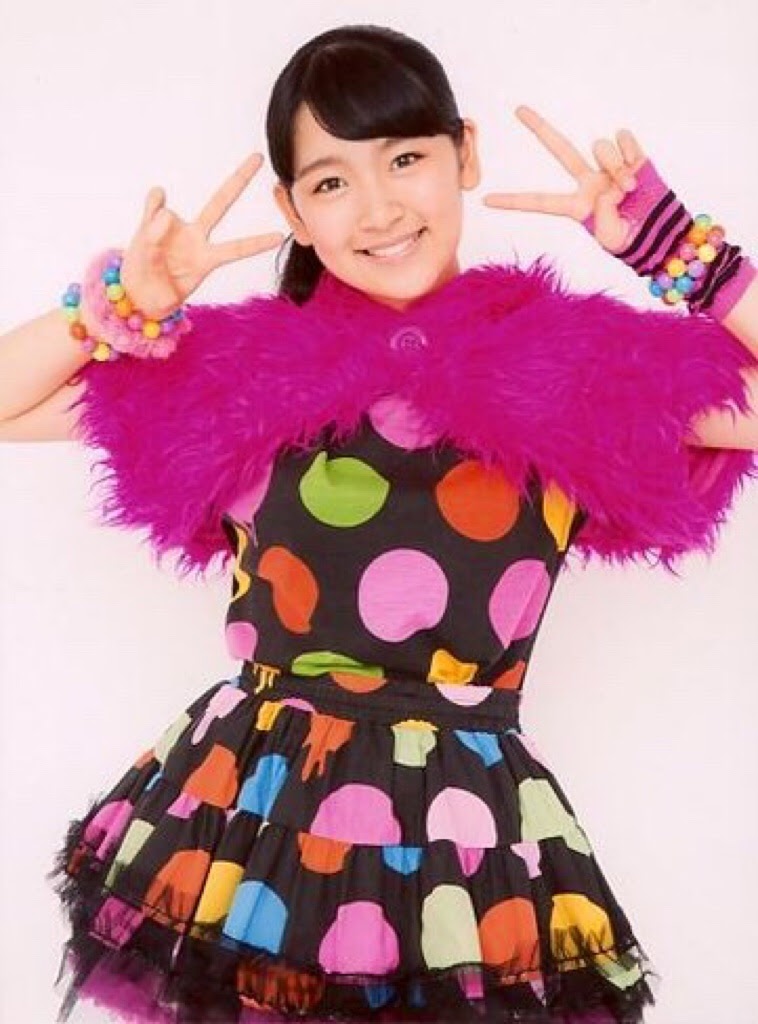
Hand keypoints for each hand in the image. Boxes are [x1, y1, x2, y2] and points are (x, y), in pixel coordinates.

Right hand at [119, 152, 285, 319]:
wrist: (135, 295)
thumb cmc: (156, 296)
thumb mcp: (163, 293)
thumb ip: (161, 257)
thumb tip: (164, 214)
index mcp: (206, 260)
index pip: (237, 249)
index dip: (257, 243)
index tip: (280, 236)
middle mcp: (195, 238)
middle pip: (220, 203)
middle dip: (239, 179)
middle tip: (258, 156)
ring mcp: (173, 227)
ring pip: (167, 213)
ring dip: (155, 230)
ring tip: (148, 253)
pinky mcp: (150, 220)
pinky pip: (153, 203)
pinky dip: (151, 204)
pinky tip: (148, 216)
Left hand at [482, 105, 647, 254]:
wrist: (658, 229)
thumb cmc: (630, 239)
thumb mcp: (610, 237)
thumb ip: (603, 216)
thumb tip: (609, 189)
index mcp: (576, 204)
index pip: (539, 201)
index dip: (513, 201)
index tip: (486, 200)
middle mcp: (588, 181)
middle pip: (559, 149)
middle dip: (539, 128)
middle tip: (518, 109)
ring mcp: (608, 166)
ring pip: (600, 146)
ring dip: (616, 165)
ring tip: (629, 188)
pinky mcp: (630, 155)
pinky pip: (622, 137)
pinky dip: (631, 152)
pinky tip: (638, 166)